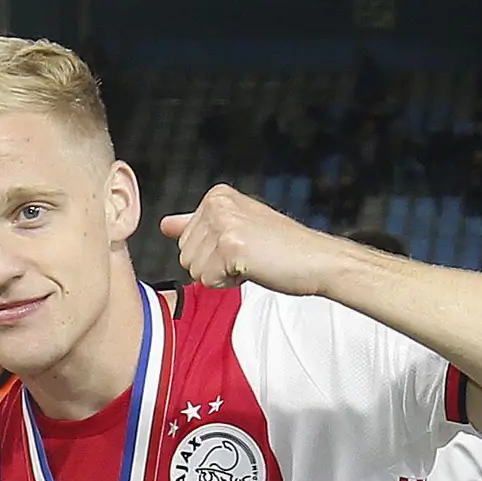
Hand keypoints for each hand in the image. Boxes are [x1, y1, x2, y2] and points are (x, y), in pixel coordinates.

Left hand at [162, 184, 343, 297]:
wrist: (316, 259)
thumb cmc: (280, 248)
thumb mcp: (234, 229)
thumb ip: (196, 226)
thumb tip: (165, 225)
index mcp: (216, 196)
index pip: (184, 240)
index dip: (211, 254)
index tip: (241, 245)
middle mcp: (216, 204)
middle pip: (184, 255)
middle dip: (213, 266)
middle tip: (248, 255)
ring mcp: (222, 223)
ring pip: (193, 270)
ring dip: (221, 275)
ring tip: (251, 260)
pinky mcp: (229, 245)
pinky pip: (207, 280)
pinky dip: (228, 283)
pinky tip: (252, 268)